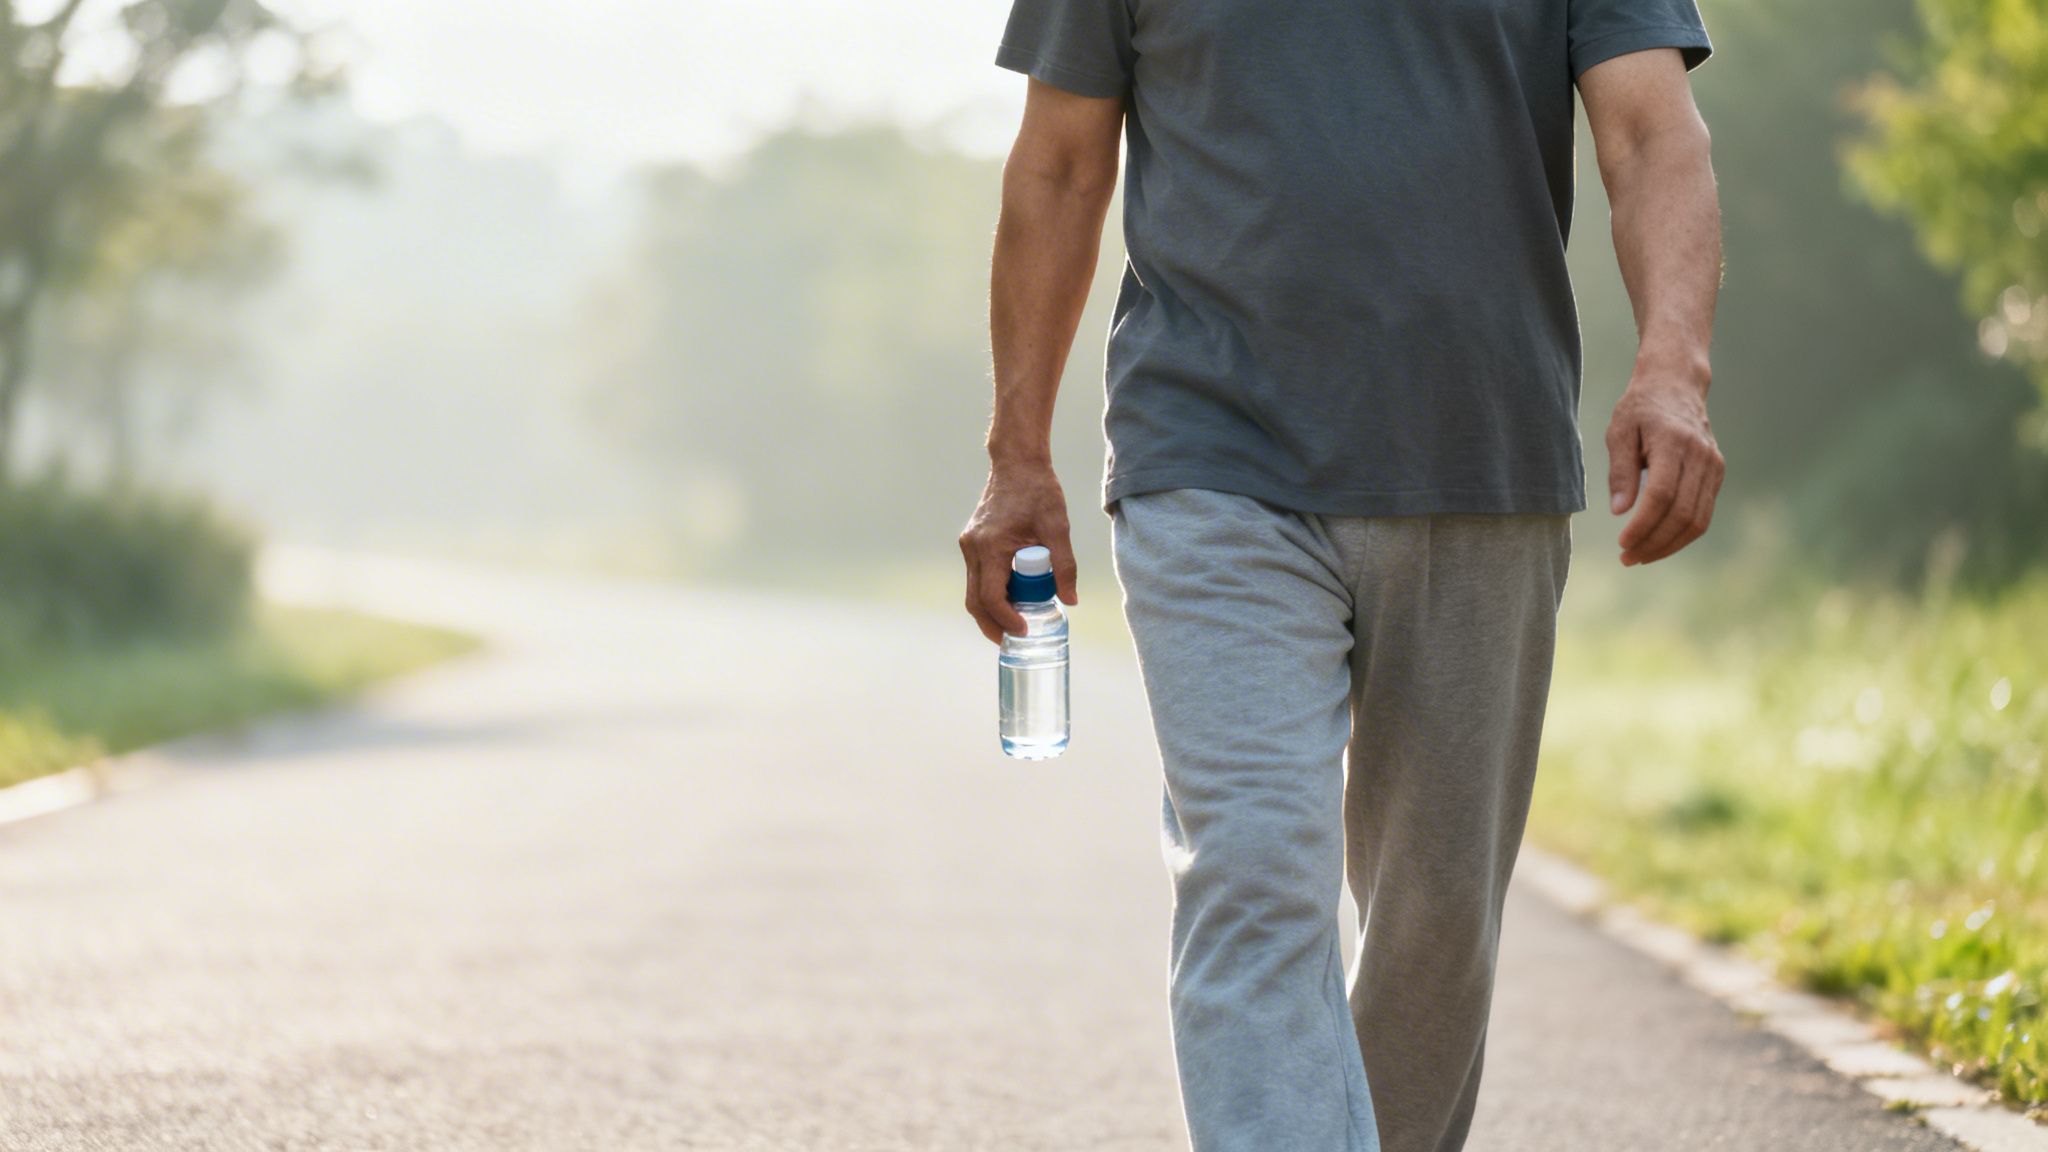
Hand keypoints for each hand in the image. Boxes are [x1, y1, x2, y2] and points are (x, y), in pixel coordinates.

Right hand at [959, 462, 1078, 642]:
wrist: (1017, 464)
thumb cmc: (1038, 491)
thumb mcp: (1057, 528)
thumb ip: (1065, 565)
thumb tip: (1070, 600)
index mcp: (991, 546)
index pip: (991, 597)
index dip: (1006, 620)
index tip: (1025, 630)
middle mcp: (973, 549)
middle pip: (975, 602)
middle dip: (992, 626)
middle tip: (1014, 640)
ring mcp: (969, 546)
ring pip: (973, 591)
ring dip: (990, 612)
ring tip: (1015, 623)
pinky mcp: (972, 543)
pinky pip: (977, 577)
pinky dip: (990, 593)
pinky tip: (1011, 598)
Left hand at [1606, 373, 1724, 566]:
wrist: (1676, 384)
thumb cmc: (1641, 408)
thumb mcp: (1620, 431)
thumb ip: (1620, 471)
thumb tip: (1620, 511)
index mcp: (1674, 443)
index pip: (1662, 496)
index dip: (1643, 525)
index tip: (1622, 543)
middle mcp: (1701, 457)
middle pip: (1682, 513)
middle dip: (1654, 542)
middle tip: (1628, 558)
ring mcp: (1714, 466)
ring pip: (1698, 520)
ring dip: (1669, 544)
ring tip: (1641, 556)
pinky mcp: (1717, 473)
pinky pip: (1704, 513)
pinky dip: (1682, 534)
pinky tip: (1659, 542)